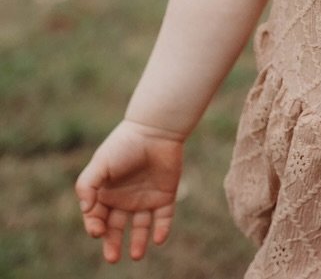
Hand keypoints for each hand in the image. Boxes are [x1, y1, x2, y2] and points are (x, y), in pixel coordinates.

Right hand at [75, 120, 184, 262]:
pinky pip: (163, 217)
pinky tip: (158, 240)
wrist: (156, 129)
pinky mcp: (166, 195)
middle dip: (113, 244)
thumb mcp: (100, 164)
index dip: (95, 227)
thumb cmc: (124, 145)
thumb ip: (87, 186)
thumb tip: (86, 210)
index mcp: (106, 194)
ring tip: (136, 256)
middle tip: (112, 258)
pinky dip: (162, 229)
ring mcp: (146, 198)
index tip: (97, 231)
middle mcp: (125, 200)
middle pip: (117, 229)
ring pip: (141, 227)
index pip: (97, 219)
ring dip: (139, 242)